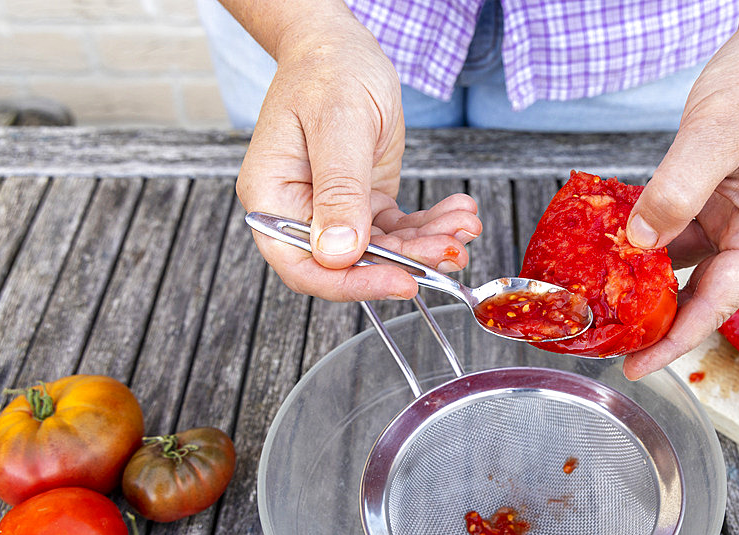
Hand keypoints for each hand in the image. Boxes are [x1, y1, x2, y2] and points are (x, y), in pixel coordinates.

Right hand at [233, 8, 480, 299]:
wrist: (341, 46)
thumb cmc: (328, 71)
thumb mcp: (339, 125)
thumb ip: (339, 191)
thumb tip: (338, 253)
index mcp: (274, 198)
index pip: (305, 266)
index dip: (353, 284)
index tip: (402, 281)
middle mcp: (300, 212)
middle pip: (352, 264)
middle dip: (407, 261)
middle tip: (451, 249)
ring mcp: (334, 210)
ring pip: (383, 251)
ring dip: (428, 243)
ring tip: (465, 225)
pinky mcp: (364, 203)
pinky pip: (398, 230)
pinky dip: (430, 225)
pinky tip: (458, 212)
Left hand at [621, 1, 738, 378]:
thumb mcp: (714, 137)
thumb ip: (674, 192)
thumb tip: (638, 242)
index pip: (716, 304)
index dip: (675, 341)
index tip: (636, 366)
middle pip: (700, 293)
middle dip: (656, 320)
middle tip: (607, 342)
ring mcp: (734, 215)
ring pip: (684, 263)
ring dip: (646, 281)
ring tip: (604, 302)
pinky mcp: (715, 196)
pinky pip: (676, 230)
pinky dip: (646, 240)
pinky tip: (614, 247)